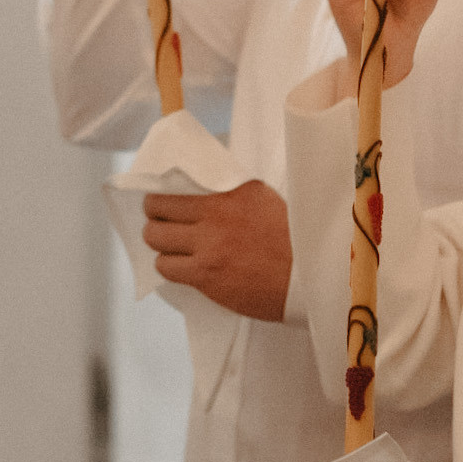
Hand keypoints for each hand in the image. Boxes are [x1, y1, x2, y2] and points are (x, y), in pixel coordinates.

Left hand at [140, 180, 290, 320]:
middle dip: (154, 215)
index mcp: (234, 191)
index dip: (163, 194)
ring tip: (167, 245)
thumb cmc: (292, 243)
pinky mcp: (205, 273)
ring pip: (156, 238)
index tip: (162, 200)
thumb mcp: (265, 203)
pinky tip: (178, 266)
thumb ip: (233, 196)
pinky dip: (168, 266)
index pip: (179, 182)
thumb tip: (200, 194)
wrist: (308, 279)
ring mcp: (209, 244)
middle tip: (158, 221)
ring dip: (159, 242)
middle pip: (158, 207)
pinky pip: (167, 266)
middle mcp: (217, 213)